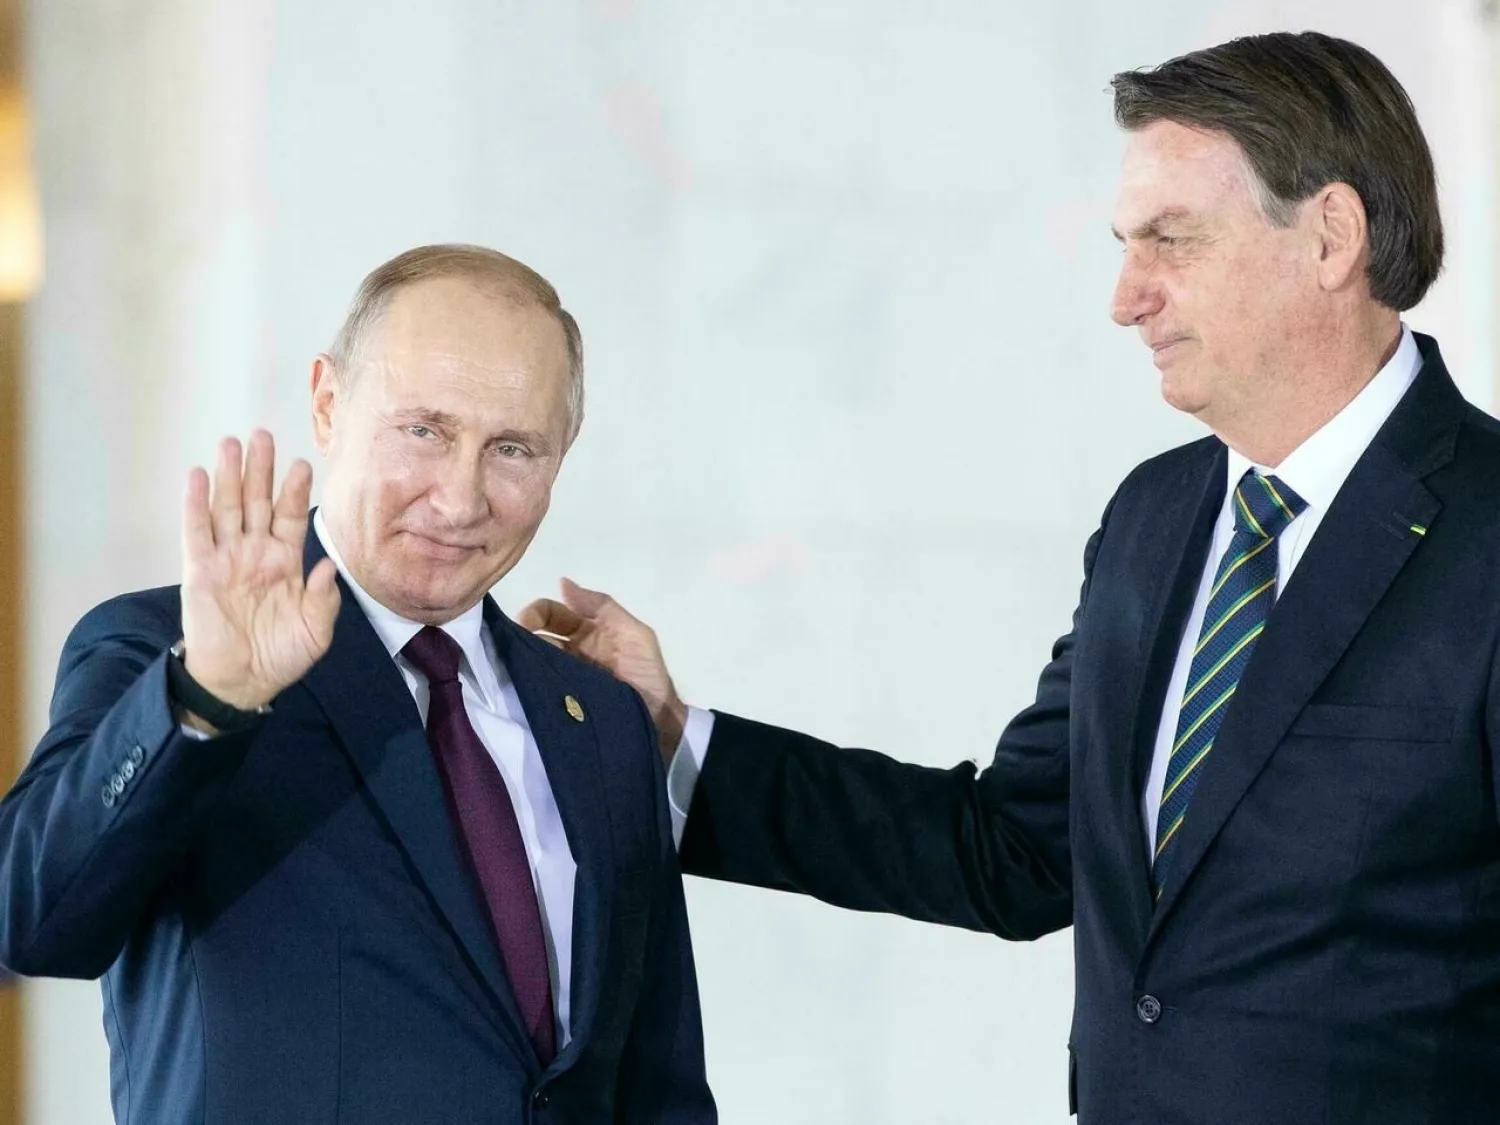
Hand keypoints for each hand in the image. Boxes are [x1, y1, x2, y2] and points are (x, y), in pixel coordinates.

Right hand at [179, 431, 340, 711]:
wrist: (241, 681)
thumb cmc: (281, 655)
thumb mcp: (315, 631)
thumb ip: (324, 599)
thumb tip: (328, 565)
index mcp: (285, 562)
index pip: (290, 517)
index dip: (294, 491)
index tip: (302, 463)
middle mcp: (256, 552)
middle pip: (257, 501)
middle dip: (260, 469)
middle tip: (263, 434)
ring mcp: (226, 557)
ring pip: (228, 507)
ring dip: (229, 475)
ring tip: (232, 442)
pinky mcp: (199, 569)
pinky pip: (197, 531)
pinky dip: (197, 504)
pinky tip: (199, 476)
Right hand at [517, 579, 686, 763]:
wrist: (659, 722)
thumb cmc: (648, 675)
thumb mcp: (635, 635)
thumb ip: (603, 607)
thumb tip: (563, 582)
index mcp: (588, 630)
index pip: (553, 613)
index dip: (537, 612)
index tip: (524, 623)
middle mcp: (571, 651)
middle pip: (538, 636)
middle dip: (522, 634)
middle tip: (510, 645)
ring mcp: (565, 677)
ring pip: (536, 661)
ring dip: (523, 659)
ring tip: (510, 663)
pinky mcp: (561, 701)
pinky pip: (541, 687)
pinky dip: (528, 682)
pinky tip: (518, 683)